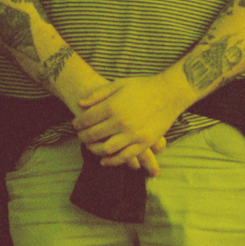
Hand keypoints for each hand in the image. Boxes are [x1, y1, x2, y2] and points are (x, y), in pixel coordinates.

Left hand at [72, 75, 188, 174]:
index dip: (78, 123)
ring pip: (106, 149)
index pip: (87, 119)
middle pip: (94, 135)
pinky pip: (124, 157)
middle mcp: (121, 122)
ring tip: (90, 146)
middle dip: (83, 136)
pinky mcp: (144, 143)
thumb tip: (80, 104)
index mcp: (113, 106)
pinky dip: (112, 161)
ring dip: (94, 150)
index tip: (75, 125)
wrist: (169, 93)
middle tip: (80, 136)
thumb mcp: (118, 84)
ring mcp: (133, 134)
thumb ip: (98, 95)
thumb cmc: (143, 86)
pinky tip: (104, 160)